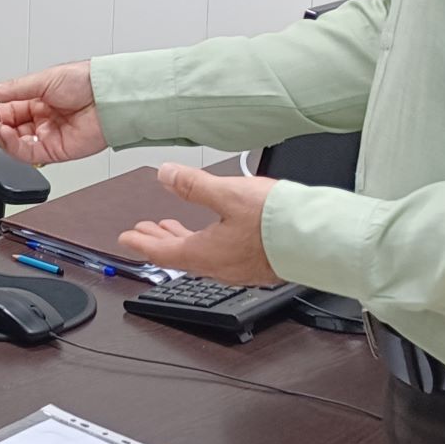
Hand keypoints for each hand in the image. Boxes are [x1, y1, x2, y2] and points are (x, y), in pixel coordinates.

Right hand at [0, 62, 104, 165]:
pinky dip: (12, 146)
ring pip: (15, 143)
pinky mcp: (55, 151)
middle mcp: (43, 118)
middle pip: (9, 128)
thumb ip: (12, 89)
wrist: (108, 96)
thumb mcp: (43, 79)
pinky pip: (28, 154)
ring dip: (1, 136)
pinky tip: (5, 134)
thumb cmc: (86, 81)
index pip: (8, 109)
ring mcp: (48, 135)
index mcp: (39, 99)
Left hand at [119, 165, 279, 285]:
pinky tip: (213, 231)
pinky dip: (206, 242)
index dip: (141, 243)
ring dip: (183, 240)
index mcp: (206, 254)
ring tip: (172, 227)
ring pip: (201, 255)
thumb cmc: (276, 221)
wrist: (318, 239)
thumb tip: (165, 175)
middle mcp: (220, 267)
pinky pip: (221, 255)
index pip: (162, 252)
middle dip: (159, 240)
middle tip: (144, 231)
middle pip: (180, 255)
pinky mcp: (258, 264)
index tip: (125, 240)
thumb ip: (193, 185)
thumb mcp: (227, 194)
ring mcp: (240, 268)